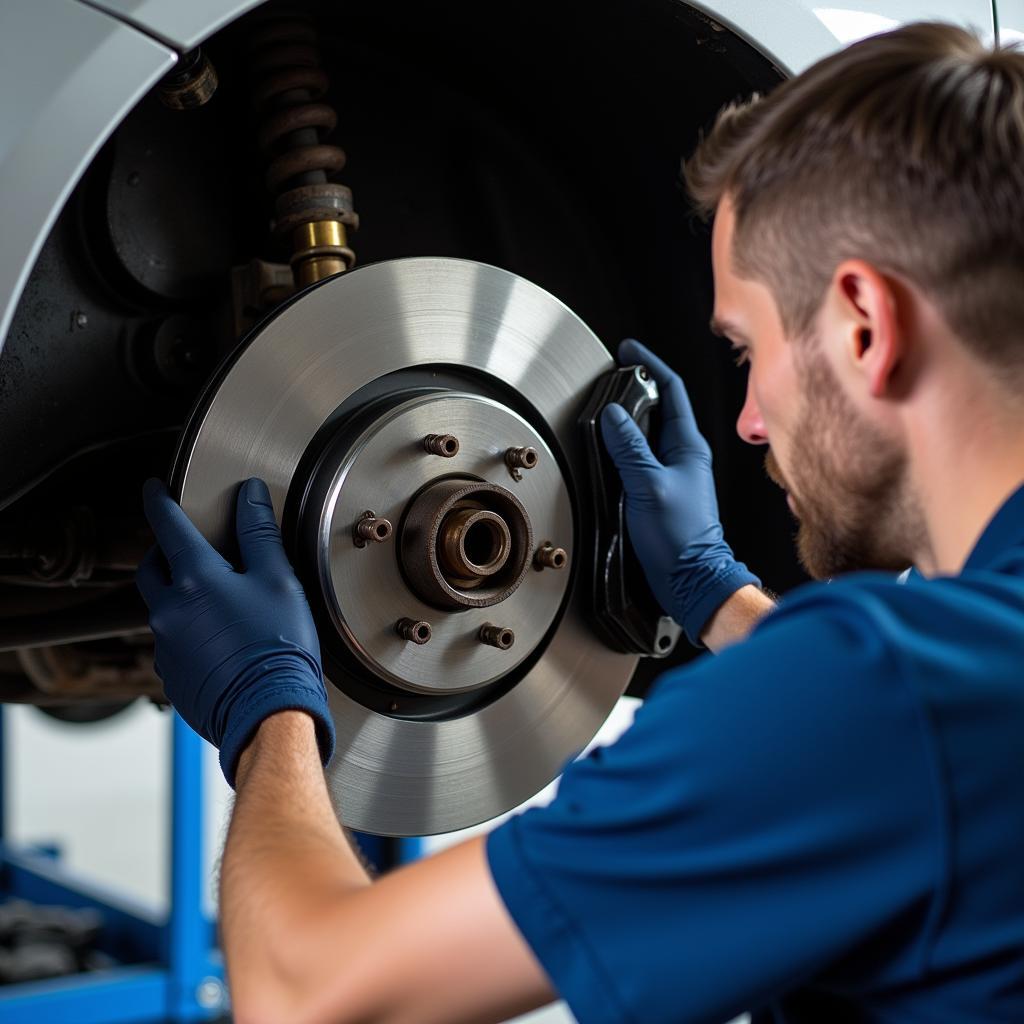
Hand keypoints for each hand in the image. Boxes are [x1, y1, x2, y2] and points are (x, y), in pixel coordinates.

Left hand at [137, 478, 333, 786]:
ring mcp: (166, 645)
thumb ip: (260, 533)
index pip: (167, 526)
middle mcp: (170, 610)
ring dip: (180, 598)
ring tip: (217, 603)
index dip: (158, 501)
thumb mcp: (278, 581)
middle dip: (164, 553)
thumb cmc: (277, 649)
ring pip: (162, 608)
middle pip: (152, 568)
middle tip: (187, 549)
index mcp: (196, 579)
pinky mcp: (171, 675)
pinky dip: (188, 633)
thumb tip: (249, 496)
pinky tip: (220, 640)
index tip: (154, 489)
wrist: (268, 712)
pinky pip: (172, 643)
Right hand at [600, 339, 759, 645]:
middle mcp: (684, 456)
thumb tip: (614, 416)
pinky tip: (610, 448)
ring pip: (650, 432)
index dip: (650, 365)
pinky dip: (626, 444)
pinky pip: (642, 457)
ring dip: (630, 416)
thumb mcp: (648, 485)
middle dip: (637, 386)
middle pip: (660, 408)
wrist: (691, 578)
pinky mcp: (661, 491)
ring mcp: (674, 473)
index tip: (628, 351)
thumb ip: (630, 448)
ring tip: (608, 405)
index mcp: (689, 447)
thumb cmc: (681, 538)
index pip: (671, 391)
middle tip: (613, 375)